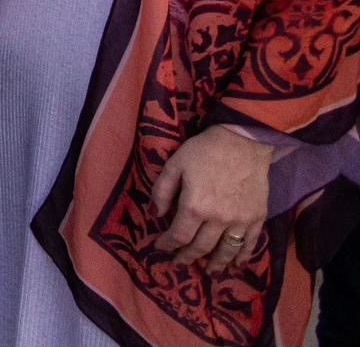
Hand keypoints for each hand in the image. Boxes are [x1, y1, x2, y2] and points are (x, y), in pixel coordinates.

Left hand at [152, 124, 272, 271]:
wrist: (243, 141)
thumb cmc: (205, 151)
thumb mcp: (175, 165)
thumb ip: (162, 191)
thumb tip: (155, 214)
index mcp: (194, 207)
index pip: (179, 236)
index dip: (168, 245)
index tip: (161, 247)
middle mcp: (218, 219)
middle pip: (201, 247)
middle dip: (187, 257)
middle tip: (180, 262)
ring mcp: (240, 221)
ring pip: (226, 251)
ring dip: (215, 264)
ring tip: (208, 271)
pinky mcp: (257, 217)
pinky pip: (249, 243)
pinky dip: (242, 256)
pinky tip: (236, 264)